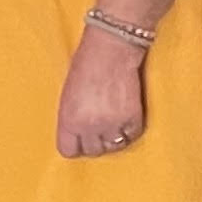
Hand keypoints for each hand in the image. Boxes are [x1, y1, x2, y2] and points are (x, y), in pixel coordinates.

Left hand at [56, 27, 149, 159]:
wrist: (110, 50)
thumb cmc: (84, 66)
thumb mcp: (68, 95)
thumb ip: (72, 117)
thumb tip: (78, 132)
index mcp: (68, 120)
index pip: (68, 150)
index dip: (75, 146)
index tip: (80, 141)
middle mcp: (89, 127)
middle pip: (93, 151)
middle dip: (96, 142)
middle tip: (99, 130)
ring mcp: (112, 124)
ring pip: (115, 146)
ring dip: (115, 138)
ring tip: (114, 124)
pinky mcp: (133, 118)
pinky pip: (132, 135)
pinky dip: (131, 130)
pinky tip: (127, 118)